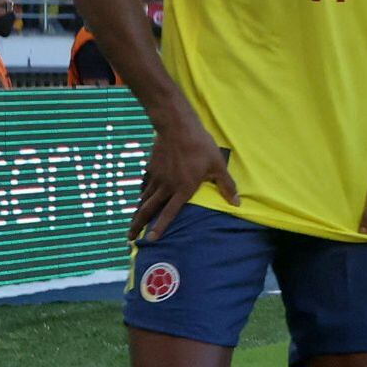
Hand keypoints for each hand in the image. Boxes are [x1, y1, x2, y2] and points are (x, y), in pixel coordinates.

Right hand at [131, 118, 234, 243]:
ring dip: (137, 213)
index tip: (151, 240)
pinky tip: (139, 199)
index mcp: (183, 189)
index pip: (169, 213)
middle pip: (149, 209)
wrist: (177, 126)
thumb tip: (236, 203)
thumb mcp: (217, 165)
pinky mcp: (152, 167)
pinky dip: (141, 195)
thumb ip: (226, 186)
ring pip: (144, 199)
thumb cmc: (200, 146)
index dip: (160, 228)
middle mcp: (166, 186)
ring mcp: (157, 177)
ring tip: (132, 225)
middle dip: (138, 225)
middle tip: (130, 238)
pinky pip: (145, 185)